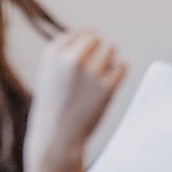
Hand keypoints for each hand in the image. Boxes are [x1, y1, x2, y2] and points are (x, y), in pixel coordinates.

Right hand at [25, 30, 125, 164]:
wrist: (56, 139)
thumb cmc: (54, 105)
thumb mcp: (49, 72)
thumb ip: (66, 52)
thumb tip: (92, 36)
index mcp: (54, 53)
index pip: (81, 32)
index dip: (83, 47)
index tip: (79, 64)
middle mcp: (71, 59)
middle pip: (96, 37)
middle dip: (97, 51)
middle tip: (91, 71)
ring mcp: (90, 73)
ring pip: (112, 48)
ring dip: (108, 61)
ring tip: (96, 80)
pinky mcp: (107, 87)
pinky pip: (122, 67)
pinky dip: (117, 75)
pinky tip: (105, 87)